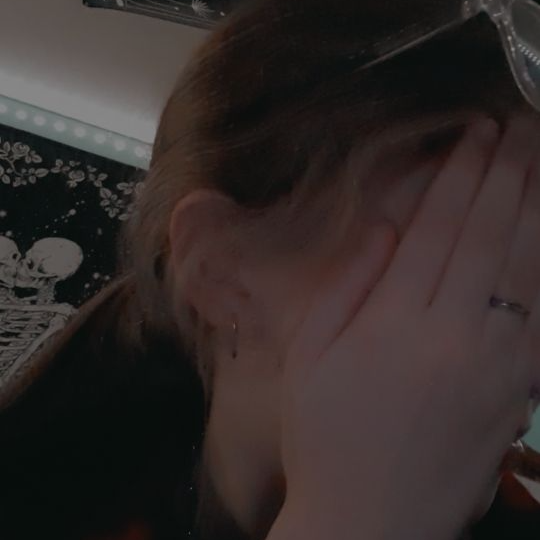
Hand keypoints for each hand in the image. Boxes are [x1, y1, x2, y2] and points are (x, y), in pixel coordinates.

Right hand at [277, 116, 539, 539]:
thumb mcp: (309, 356)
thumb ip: (346, 284)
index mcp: (393, 323)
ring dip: (536, 208)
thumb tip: (382, 228)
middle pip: (488, 236)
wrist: (369, 519)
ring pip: (528, 268)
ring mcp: (494, 365)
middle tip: (518, 129)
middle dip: (505, 173)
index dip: (459, 175)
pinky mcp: (517, 393)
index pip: (437, 228)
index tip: (474, 135)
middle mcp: (451, 335)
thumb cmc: (325, 434)